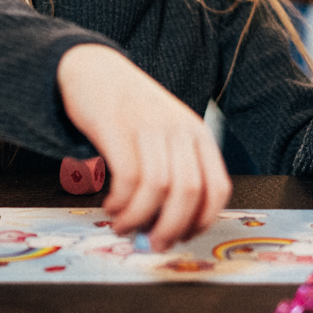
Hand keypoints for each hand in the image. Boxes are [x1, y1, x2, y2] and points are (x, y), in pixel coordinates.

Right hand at [55, 44, 229, 249]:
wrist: (94, 68)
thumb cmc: (131, 111)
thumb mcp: (166, 134)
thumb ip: (173, 172)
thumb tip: (169, 226)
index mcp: (198, 135)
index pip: (218, 188)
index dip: (202, 221)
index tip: (182, 237)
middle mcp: (179, 129)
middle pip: (189, 192)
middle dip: (171, 228)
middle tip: (153, 244)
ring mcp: (149, 126)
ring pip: (159, 188)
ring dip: (140, 218)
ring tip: (124, 225)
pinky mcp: (118, 126)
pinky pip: (128, 177)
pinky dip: (121, 202)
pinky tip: (111, 205)